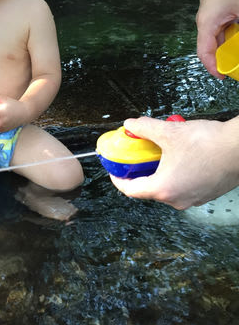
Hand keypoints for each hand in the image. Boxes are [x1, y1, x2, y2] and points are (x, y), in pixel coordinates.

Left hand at [109, 116, 238, 209]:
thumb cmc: (209, 143)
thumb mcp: (169, 132)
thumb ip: (144, 128)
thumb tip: (130, 125)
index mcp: (164, 189)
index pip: (131, 190)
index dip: (118, 179)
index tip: (115, 170)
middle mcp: (177, 199)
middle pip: (149, 189)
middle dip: (141, 171)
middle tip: (138, 156)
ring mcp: (193, 199)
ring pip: (167, 187)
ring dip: (160, 171)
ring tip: (161, 152)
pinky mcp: (206, 194)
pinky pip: (183, 186)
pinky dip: (176, 174)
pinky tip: (180, 157)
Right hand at [196, 0, 238, 77]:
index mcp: (207, 24)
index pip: (205, 54)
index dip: (213, 68)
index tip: (225, 77)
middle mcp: (206, 21)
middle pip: (212, 47)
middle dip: (225, 58)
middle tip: (236, 65)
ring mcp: (212, 13)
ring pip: (219, 37)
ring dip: (230, 45)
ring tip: (237, 50)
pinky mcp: (218, 7)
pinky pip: (223, 26)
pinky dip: (232, 33)